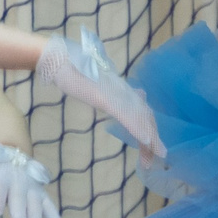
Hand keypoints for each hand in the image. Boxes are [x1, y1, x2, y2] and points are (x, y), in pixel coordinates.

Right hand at [36, 30, 163, 156]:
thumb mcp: (96, 87)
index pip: (142, 114)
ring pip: (139, 119)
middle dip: (153, 139)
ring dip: (150, 138)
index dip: (149, 131)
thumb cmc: (74, 72)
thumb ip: (110, 96)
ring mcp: (116, 94)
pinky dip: (137, 128)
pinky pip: (126, 115)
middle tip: (158, 158)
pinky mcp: (106, 97)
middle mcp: (124, 92)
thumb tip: (117, 103)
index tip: (153, 150)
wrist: (59, 58)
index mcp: (122, 92)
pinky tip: (146, 140)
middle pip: (145, 118)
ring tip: (158, 154)